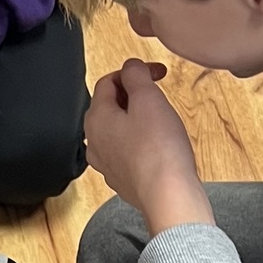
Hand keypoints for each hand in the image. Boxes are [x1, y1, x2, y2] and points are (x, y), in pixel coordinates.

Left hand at [85, 58, 211, 230]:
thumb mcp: (148, 99)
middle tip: (159, 94)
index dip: (133, 71)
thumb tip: (130, 66)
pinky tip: (159, 146)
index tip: (156, 72)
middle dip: (134, 95)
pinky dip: (141, 141)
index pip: (107, 82)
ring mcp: (107, 165)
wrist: (168, 195)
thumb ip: (136, 75)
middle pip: (110, 107)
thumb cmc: (159, 148)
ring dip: (137, 118)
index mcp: (96, 119)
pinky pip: (127, 152)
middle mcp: (94, 143)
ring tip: (160, 119)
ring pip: (118, 130)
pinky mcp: (122, 180)